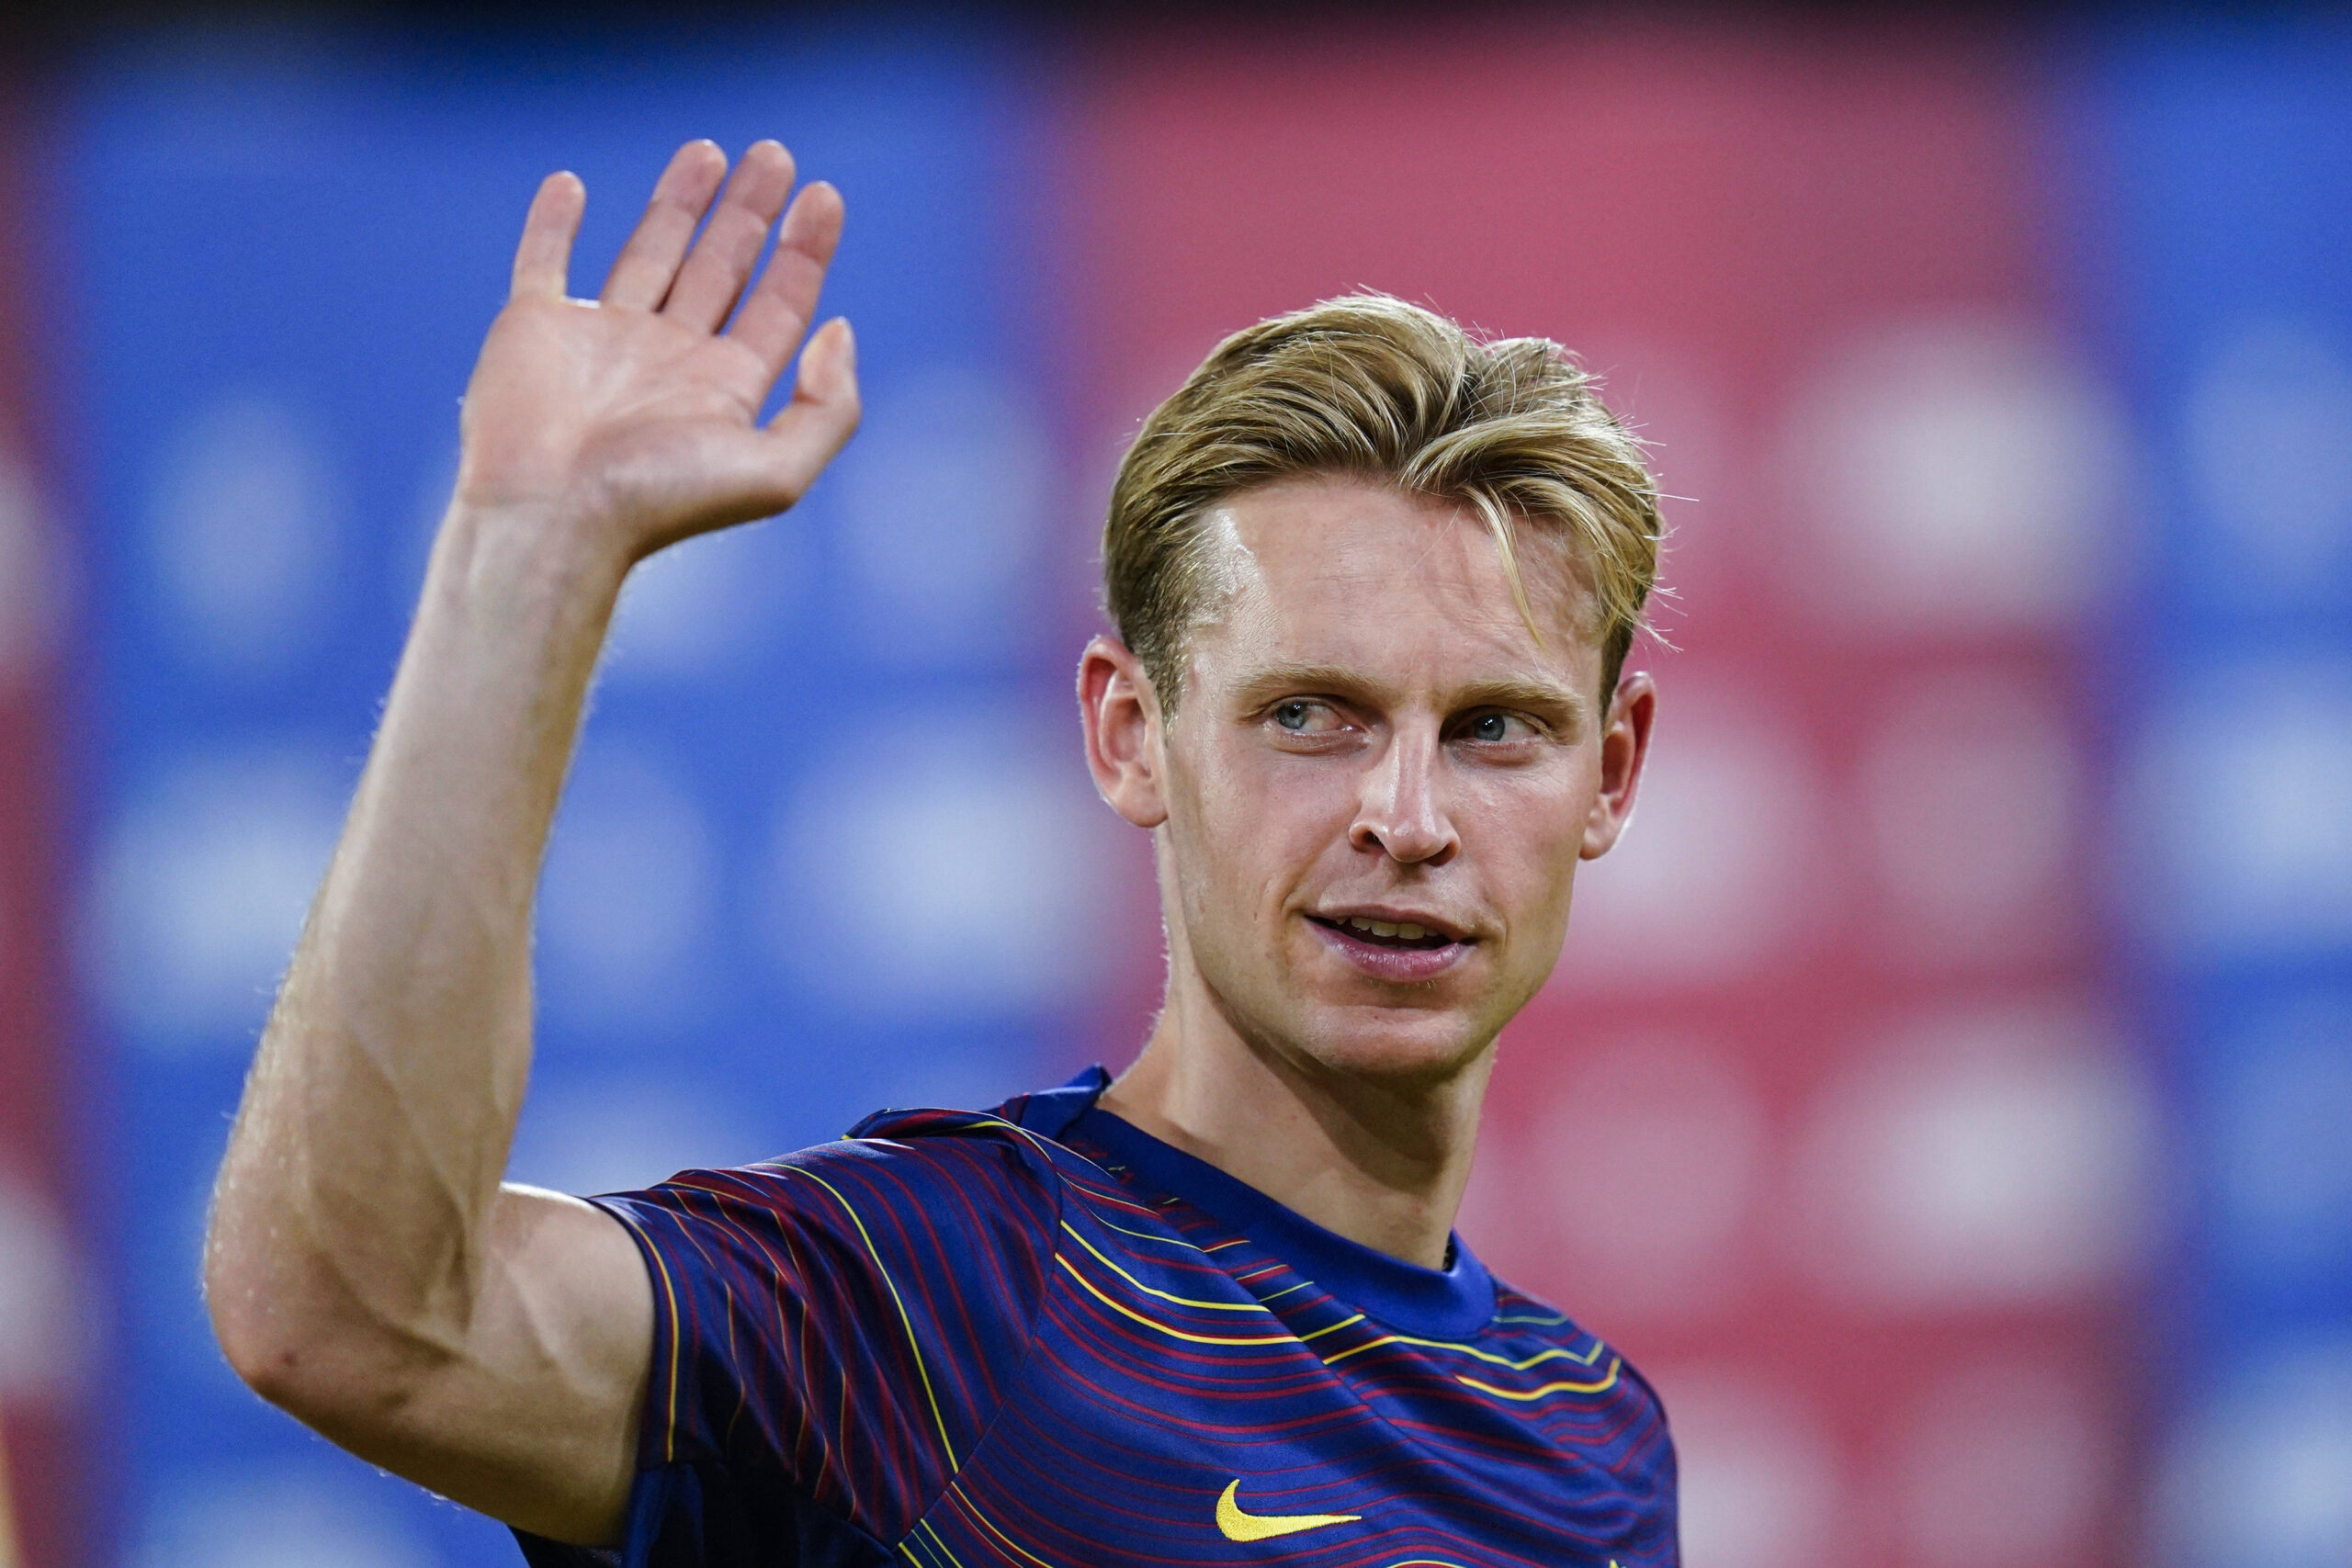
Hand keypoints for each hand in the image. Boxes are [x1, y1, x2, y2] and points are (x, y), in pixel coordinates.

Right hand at [453, 139, 859, 565]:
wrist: (553, 518)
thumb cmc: (660, 503)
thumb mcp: (778, 471)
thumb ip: (828, 407)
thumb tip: (839, 329)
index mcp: (724, 389)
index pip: (778, 305)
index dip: (805, 250)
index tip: (824, 195)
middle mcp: (668, 359)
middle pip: (721, 268)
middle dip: (750, 212)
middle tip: (776, 155)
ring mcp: (600, 341)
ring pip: (648, 252)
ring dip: (677, 203)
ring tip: (708, 150)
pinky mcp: (533, 329)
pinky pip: (543, 262)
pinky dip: (553, 224)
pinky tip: (570, 186)